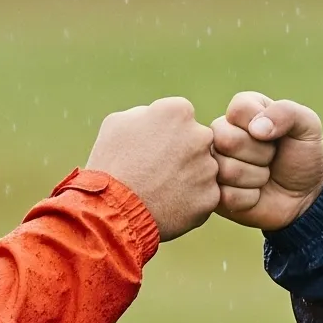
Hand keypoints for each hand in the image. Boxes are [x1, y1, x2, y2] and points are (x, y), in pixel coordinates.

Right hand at [87, 97, 218, 241]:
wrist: (113, 210)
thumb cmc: (111, 164)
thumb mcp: (118, 123)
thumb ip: (146, 113)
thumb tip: (158, 117)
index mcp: (178, 111)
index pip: (182, 117)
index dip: (166, 133)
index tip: (152, 147)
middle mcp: (201, 136)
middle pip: (198, 141)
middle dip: (182, 153)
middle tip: (158, 170)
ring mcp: (209, 168)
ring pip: (203, 169)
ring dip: (188, 177)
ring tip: (160, 190)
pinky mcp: (211, 197)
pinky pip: (204, 196)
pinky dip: (190, 201)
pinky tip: (168, 205)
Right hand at [211, 92, 322, 231]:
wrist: (305, 196)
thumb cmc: (303, 156)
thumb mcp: (308, 126)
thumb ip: (286, 112)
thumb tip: (256, 129)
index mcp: (242, 111)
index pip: (238, 110)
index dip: (263, 126)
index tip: (276, 136)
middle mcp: (221, 133)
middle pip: (226, 139)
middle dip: (260, 154)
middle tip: (271, 158)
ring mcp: (214, 164)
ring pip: (226, 170)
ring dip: (256, 177)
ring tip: (264, 176)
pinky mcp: (214, 193)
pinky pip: (226, 196)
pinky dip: (250, 198)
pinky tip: (256, 194)